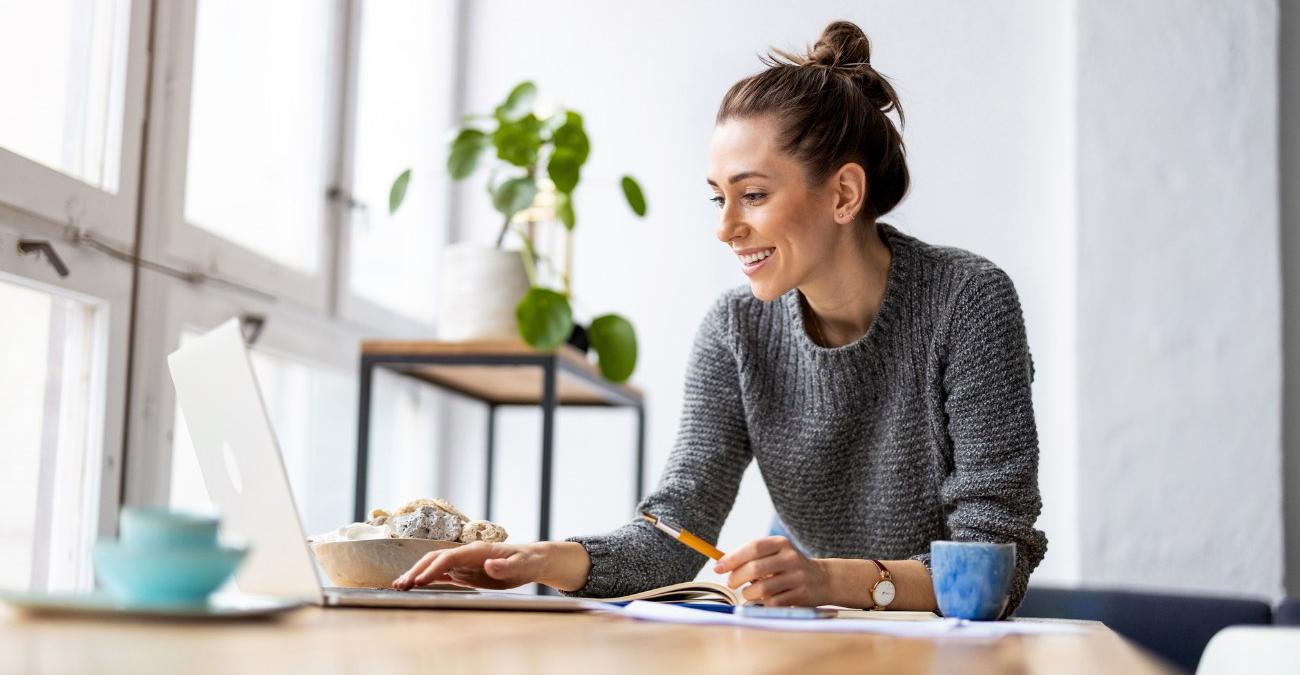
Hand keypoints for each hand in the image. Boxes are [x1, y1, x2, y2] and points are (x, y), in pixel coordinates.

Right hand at [392, 542, 546, 590]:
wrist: (531, 560)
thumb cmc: (527, 562)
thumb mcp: (521, 566)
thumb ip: (505, 566)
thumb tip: (489, 564)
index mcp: (477, 550)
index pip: (449, 557)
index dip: (433, 569)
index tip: (419, 581)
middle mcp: (466, 554)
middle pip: (435, 559)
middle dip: (416, 570)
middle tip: (400, 585)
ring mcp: (463, 563)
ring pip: (434, 566)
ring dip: (417, 575)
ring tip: (399, 586)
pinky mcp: (464, 572)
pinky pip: (442, 574)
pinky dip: (427, 579)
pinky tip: (415, 586)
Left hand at [712, 536, 830, 606]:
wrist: (823, 579)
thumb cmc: (788, 566)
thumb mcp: (775, 554)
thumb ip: (751, 557)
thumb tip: (720, 564)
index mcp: (781, 543)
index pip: (753, 548)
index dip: (732, 558)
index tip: (717, 567)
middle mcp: (790, 558)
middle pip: (755, 568)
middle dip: (736, 578)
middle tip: (730, 583)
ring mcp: (797, 577)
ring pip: (762, 588)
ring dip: (748, 593)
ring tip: (748, 592)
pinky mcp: (800, 594)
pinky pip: (773, 602)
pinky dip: (763, 603)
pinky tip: (764, 599)